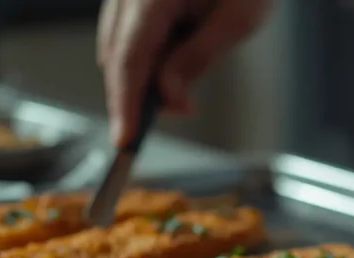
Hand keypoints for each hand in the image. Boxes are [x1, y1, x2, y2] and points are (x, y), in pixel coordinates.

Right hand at [97, 0, 272, 145]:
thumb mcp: (237, 20)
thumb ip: (196, 59)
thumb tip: (168, 99)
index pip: (129, 58)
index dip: (125, 104)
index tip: (126, 140)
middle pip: (116, 53)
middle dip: (134, 95)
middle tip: (161, 122)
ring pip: (118, 44)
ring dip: (141, 77)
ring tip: (179, 94)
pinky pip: (128, 30)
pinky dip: (145, 57)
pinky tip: (169, 69)